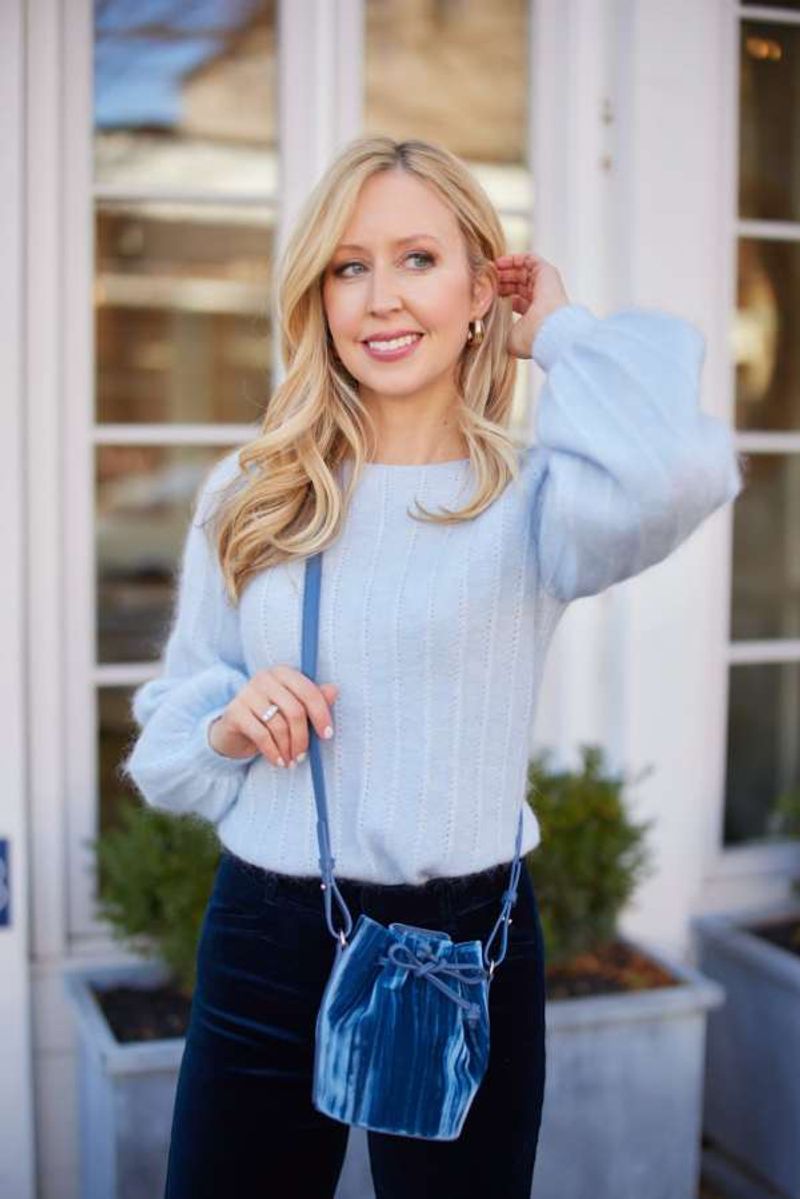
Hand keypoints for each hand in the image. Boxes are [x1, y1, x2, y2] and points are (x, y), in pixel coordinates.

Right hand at [207, 666, 338, 767]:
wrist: (234, 731)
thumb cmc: (270, 718)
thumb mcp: (293, 709)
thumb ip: (314, 700)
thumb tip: (334, 691)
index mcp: (283, 673)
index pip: (308, 691)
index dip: (321, 715)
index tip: (327, 735)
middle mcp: (264, 678)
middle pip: (295, 710)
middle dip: (303, 737)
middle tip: (303, 756)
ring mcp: (247, 693)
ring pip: (278, 725)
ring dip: (288, 748)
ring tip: (291, 761)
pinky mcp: (235, 711)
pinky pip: (261, 735)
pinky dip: (273, 752)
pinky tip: (279, 762)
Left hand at [494, 251, 569, 359]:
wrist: (548, 331)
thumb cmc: (531, 339)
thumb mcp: (510, 338)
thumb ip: (500, 333)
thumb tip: (487, 331)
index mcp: (534, 316)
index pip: (516, 300)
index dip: (501, 294)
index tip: (485, 293)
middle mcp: (541, 300)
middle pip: (518, 284)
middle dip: (501, 280)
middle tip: (485, 280)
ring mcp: (545, 285)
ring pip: (523, 271)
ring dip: (505, 269)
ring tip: (489, 269)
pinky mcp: (547, 272)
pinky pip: (530, 259)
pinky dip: (514, 259)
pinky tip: (499, 262)